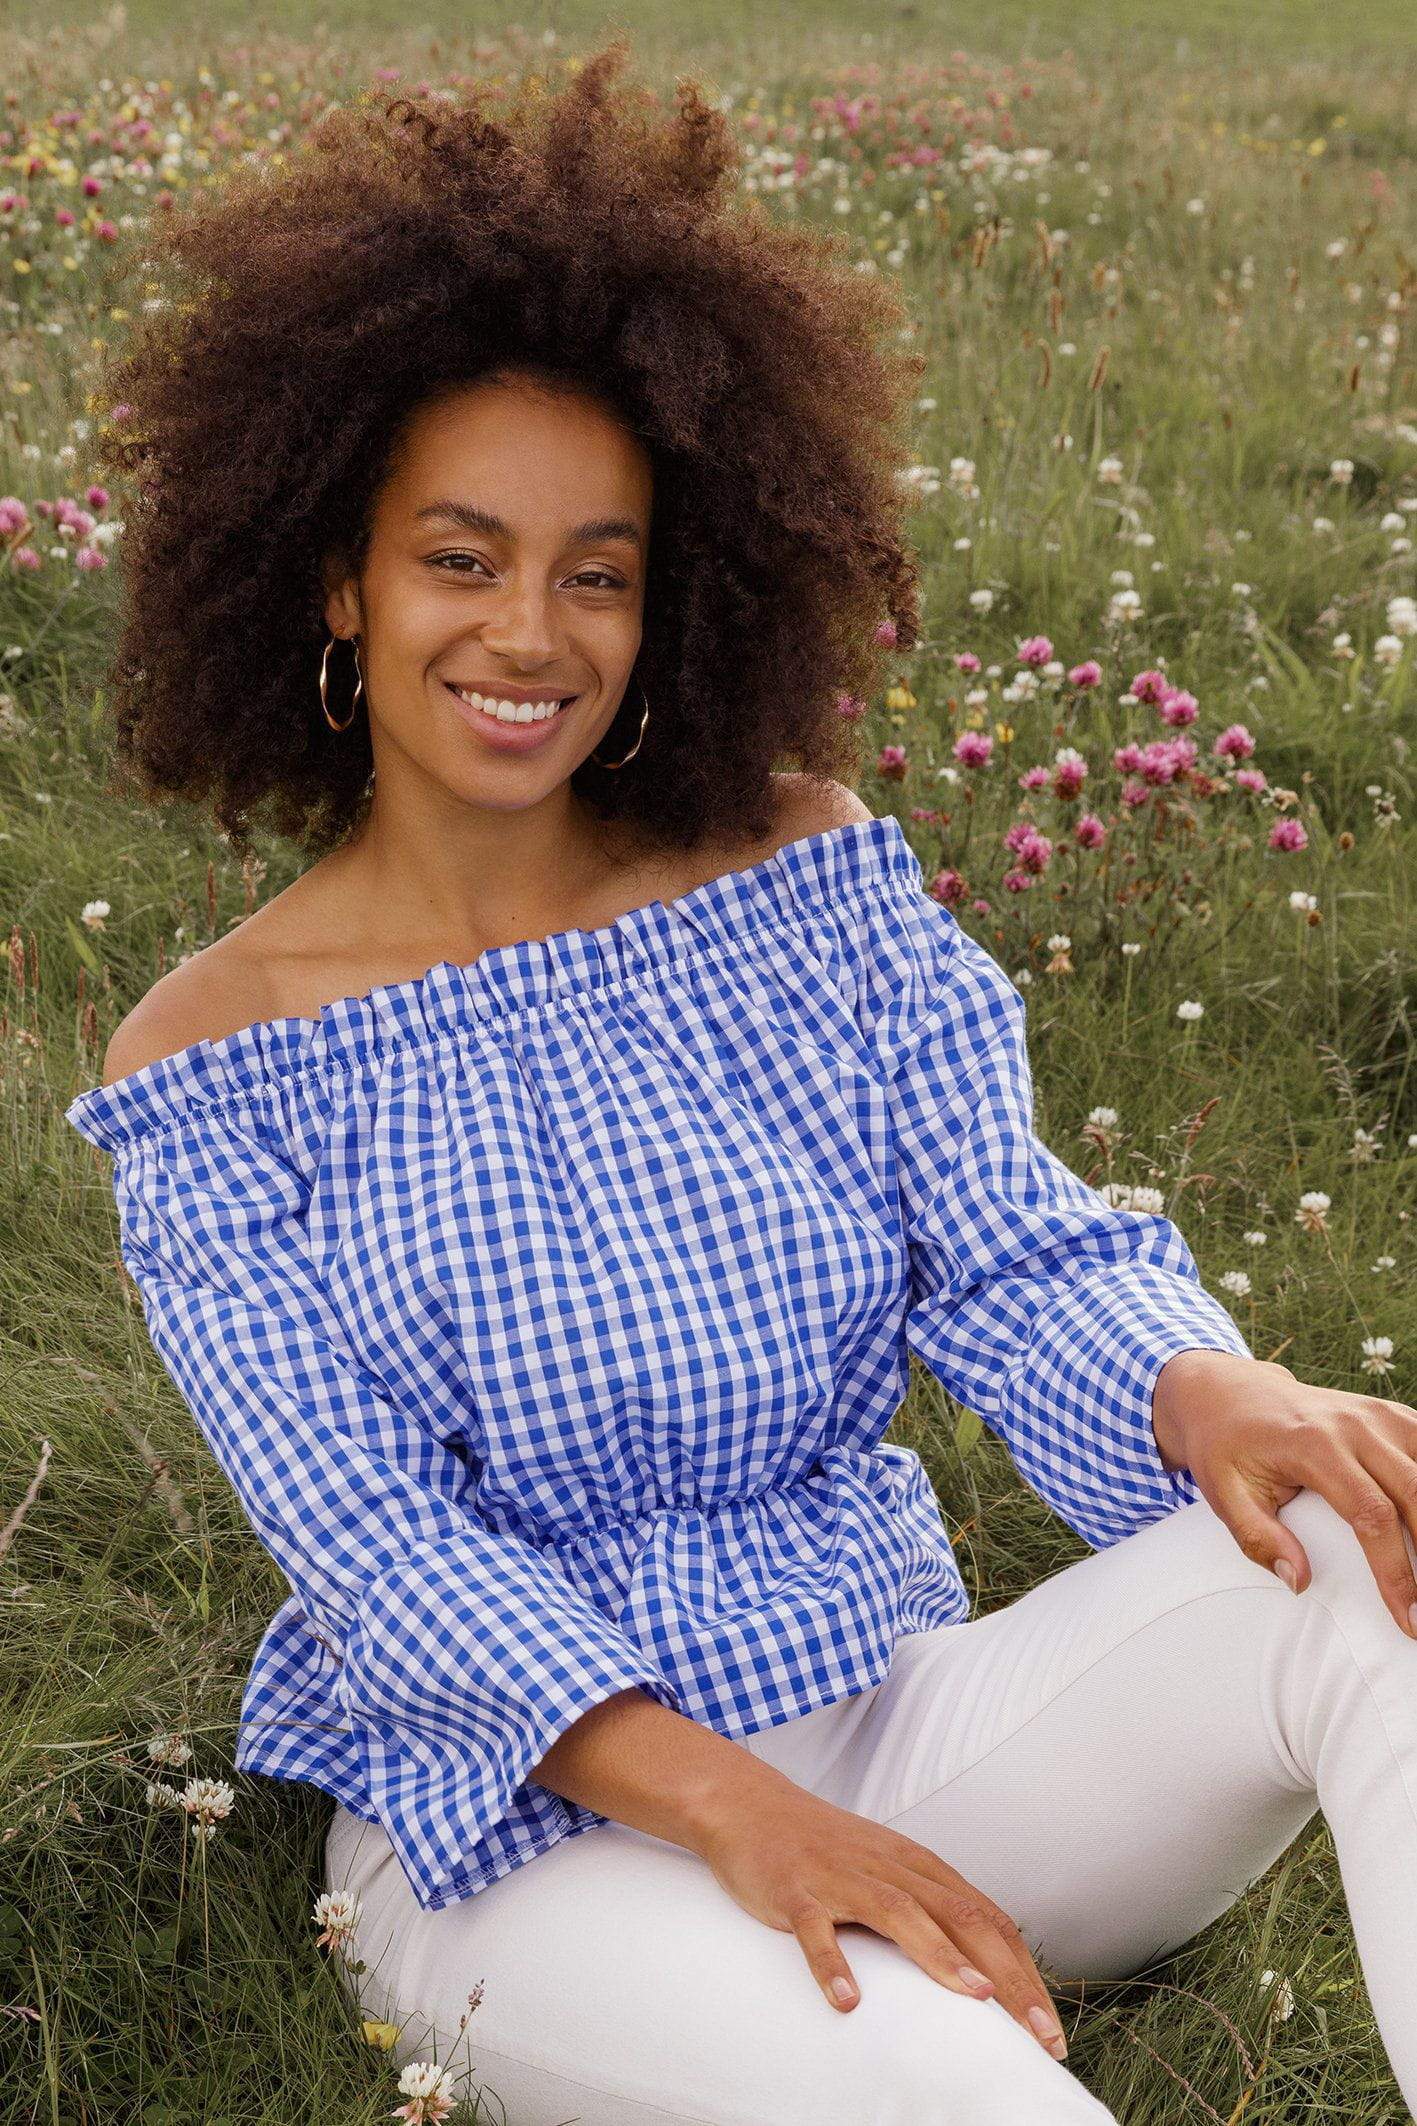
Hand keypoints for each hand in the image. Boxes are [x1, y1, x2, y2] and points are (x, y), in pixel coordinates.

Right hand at [691, 1765, 1070, 2058]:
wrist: (751, 1806)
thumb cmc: (825, 1849)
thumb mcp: (886, 1871)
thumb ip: (928, 1910)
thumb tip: (979, 1968)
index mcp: (918, 1867)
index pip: (989, 1918)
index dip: (1025, 1972)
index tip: (1050, 2027)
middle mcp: (890, 1868)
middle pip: (961, 1917)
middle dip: (1007, 1977)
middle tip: (1038, 2034)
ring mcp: (842, 1878)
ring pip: (900, 1913)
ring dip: (941, 1954)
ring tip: (976, 1996)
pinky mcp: (796, 1891)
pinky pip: (815, 1929)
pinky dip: (832, 1964)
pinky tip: (847, 2001)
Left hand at [1152, 1347, 1416, 1637]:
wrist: (1229, 1392)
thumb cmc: (1225, 1447)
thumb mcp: (1223, 1494)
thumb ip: (1258, 1539)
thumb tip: (1300, 1583)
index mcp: (1314, 1445)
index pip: (1371, 1515)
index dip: (1395, 1571)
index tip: (1408, 1619)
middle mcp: (1354, 1425)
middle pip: (1415, 1492)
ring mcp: (1377, 1415)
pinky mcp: (1389, 1415)